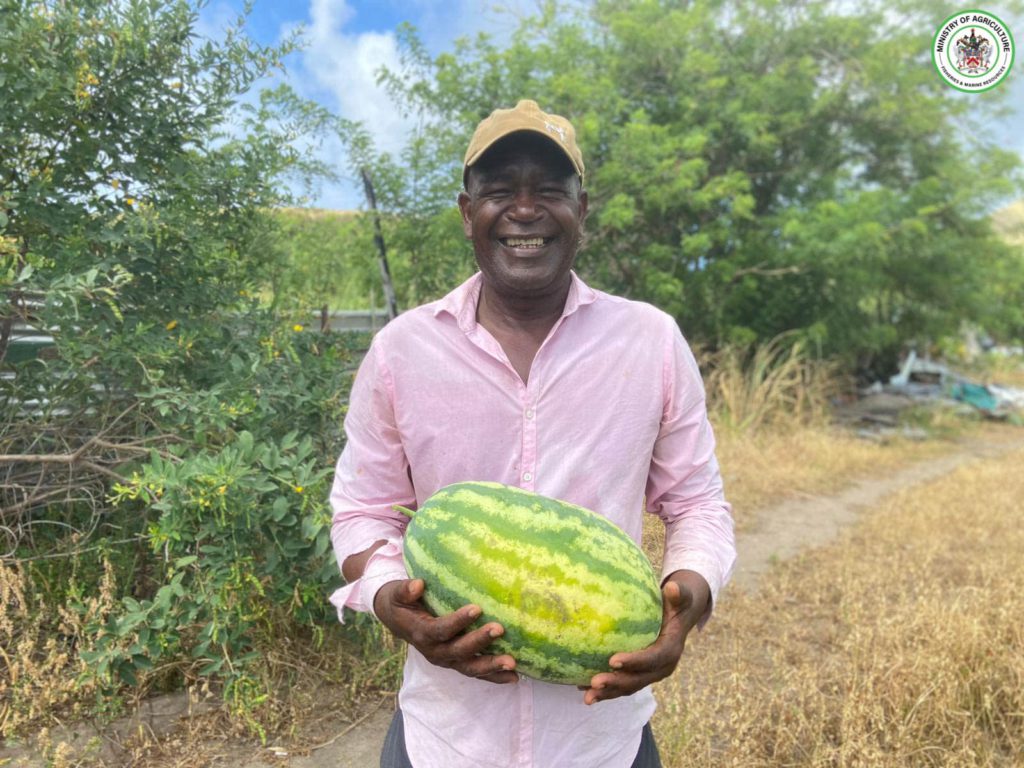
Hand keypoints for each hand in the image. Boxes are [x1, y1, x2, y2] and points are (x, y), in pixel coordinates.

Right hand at [373, 578, 518, 683]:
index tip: (477, 608)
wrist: (397, 620)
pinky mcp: (455, 662)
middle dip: (479, 642)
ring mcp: (446, 660)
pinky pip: (476, 672)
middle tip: (499, 629)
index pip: (441, 629)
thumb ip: (405, 590)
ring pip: (469, 667)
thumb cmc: (401, 602)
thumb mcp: (397, 593)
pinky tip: (514, 677)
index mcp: (421, 634)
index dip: (458, 621)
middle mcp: (435, 651)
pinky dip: (494, 677)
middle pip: (459, 651)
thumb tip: (418, 584)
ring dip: (491, 666)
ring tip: (512, 663)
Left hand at [581, 570, 709, 704]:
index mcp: (671, 650)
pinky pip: (622, 684)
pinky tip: (583, 688)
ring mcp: (650, 674)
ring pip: (628, 686)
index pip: (653, 659)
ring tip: (586, 697)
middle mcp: (661, 667)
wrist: (681, 617)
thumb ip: (679, 594)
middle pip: (638, 679)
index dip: (635, 661)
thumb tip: (673, 587)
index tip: (612, 660)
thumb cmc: (677, 603)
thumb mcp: (682, 597)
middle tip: (594, 682)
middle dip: (616, 683)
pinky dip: (606, 689)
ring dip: (608, 693)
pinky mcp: (640, 674)